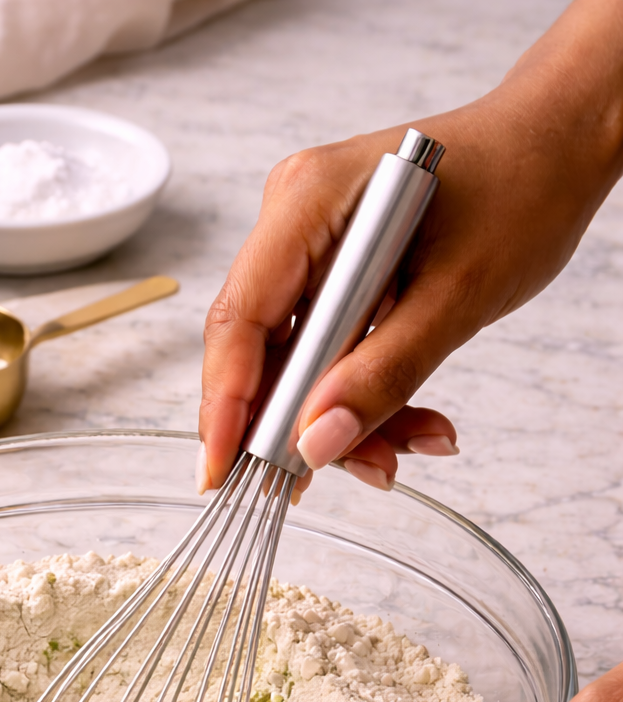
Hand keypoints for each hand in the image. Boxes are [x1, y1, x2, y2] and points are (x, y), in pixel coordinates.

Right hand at [198, 0, 622, 494]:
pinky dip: (365, 394)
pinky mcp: (334, 274)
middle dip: (302, 424)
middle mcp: (293, 220)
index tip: (224, 474)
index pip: (239, 319)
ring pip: (297, 365)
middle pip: (260, 350)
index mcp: (308, 199)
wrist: (558, 146)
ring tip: (413, 445)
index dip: (225, 405)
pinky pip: (327, 355)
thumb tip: (315, 444)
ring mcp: (310, 248)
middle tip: (357, 472)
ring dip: (347, 418)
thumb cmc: (522, 188)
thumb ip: (383, 375)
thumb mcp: (459, 296)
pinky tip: (414, 420)